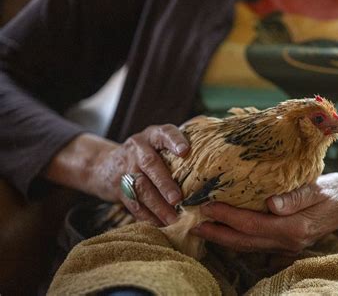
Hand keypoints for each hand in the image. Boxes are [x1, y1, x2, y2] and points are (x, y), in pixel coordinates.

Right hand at [46, 125, 189, 225]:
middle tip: (178, 198)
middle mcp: (138, 148)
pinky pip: (133, 203)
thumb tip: (212, 168)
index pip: (164, 133)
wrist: (104, 164)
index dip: (174, 140)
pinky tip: (161, 226)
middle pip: (150, 164)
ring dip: (158, 206)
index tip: (185, 150)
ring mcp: (127, 167)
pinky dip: (148, 217)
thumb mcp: (158, 145)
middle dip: (164, 182)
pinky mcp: (119, 188)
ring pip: (141, 187)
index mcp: (153, 135)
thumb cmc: (147, 155)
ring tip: (173, 220)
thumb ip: (179, 152)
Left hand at [191, 173, 337, 252]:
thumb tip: (271, 204)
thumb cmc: (335, 192)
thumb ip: (296, 196)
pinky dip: (238, 239)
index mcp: (295, 227)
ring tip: (202, 230)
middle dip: (217, 234)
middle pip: (245, 241)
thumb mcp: (319, 188)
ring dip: (224, 239)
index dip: (226, 216)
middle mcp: (288, 241)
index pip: (252, 224)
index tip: (206, 205)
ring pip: (248, 246)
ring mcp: (287, 246)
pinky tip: (226, 231)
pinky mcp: (286, 242)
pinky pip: (256, 244)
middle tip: (192, 224)